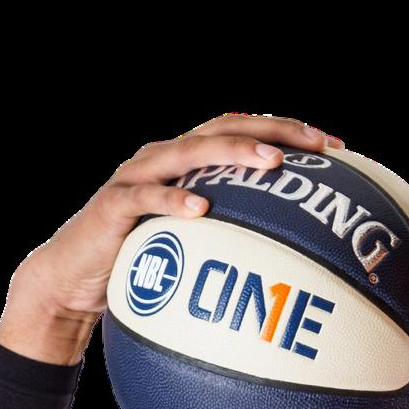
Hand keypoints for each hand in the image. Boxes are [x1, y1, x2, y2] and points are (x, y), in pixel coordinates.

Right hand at [1, 111, 346, 338]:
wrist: (72, 280)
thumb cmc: (139, 268)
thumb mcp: (192, 254)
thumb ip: (232, 245)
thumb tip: (294, 274)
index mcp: (187, 164)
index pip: (243, 133)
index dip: (288, 133)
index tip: (336, 147)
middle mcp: (164, 158)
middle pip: (223, 128)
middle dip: (273, 132)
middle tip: (316, 146)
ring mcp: (138, 176)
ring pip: (189, 151)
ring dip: (233, 153)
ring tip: (271, 163)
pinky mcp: (113, 204)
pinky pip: (145, 198)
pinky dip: (172, 199)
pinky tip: (201, 207)